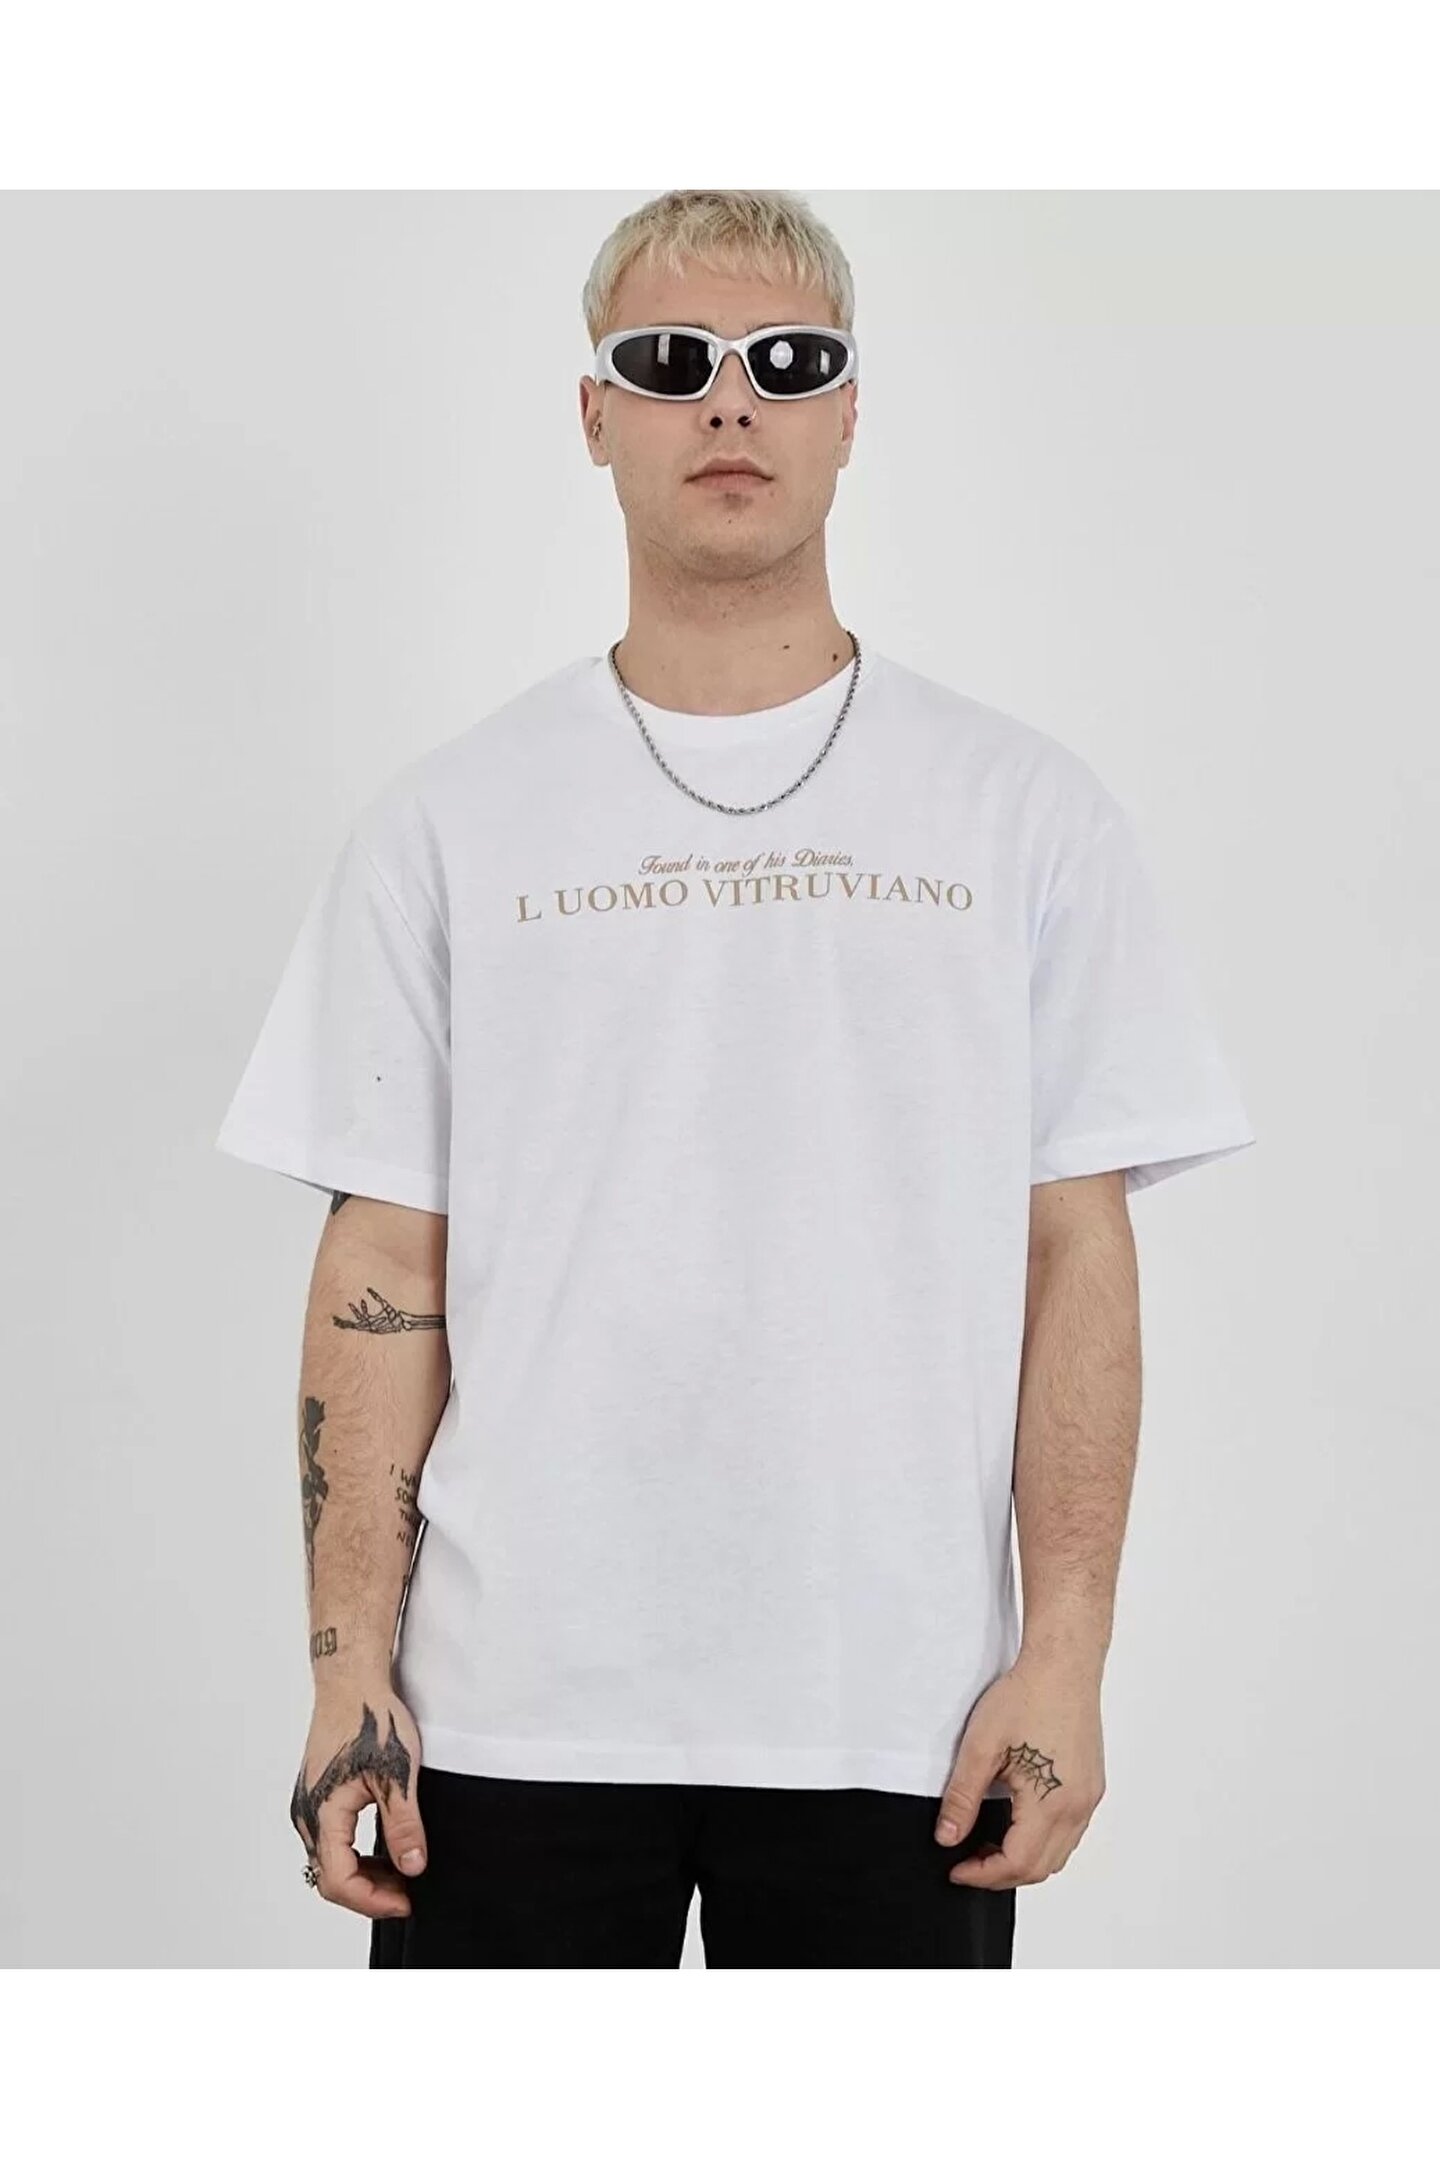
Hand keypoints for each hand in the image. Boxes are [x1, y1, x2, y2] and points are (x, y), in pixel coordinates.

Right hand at [290, 1681, 427, 1919]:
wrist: (351, 1680)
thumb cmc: (371, 1717)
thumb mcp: (397, 1776)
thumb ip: (404, 1826)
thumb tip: (413, 1868)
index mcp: (321, 1812)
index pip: (339, 1880)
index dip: (373, 1900)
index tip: (406, 1901)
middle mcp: (305, 1813)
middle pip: (330, 1877)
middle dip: (368, 1893)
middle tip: (407, 1892)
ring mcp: (307, 1803)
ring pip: (329, 1860)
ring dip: (362, 1874)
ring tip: (401, 1871)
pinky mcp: (315, 1794)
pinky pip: (330, 1839)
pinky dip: (355, 1853)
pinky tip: (384, 1847)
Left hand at [932, 1648, 1105, 1888]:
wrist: (1064, 1665)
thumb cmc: (1027, 1696)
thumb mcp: (981, 1746)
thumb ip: (962, 1797)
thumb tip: (947, 1836)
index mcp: (1052, 1802)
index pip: (1017, 1863)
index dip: (983, 1874)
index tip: (957, 1869)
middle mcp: (1078, 1806)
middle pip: (1042, 1867)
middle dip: (1001, 1874)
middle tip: (968, 1861)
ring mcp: (1089, 1797)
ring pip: (1059, 1853)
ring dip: (1024, 1860)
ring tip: (988, 1844)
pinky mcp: (1092, 1785)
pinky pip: (1069, 1832)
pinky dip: (1042, 1841)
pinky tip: (1016, 1823)